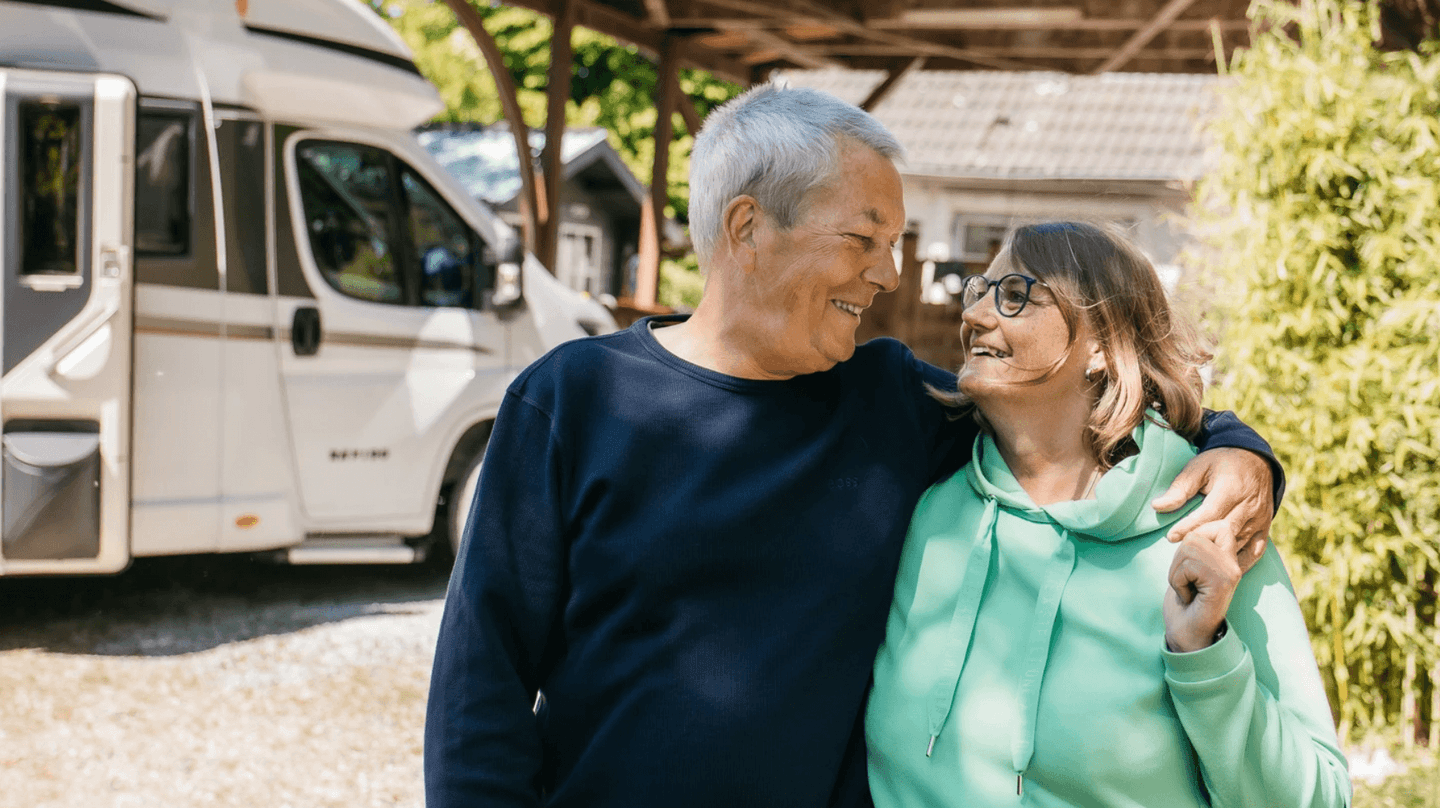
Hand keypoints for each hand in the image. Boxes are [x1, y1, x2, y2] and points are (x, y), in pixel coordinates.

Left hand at [1152, 448, 1272, 571]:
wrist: (1256, 460)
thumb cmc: (1221, 463)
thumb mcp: (1198, 467)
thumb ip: (1180, 488)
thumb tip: (1157, 506)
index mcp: (1232, 489)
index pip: (1209, 513)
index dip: (1190, 527)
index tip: (1171, 537)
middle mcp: (1249, 506)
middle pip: (1224, 531)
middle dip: (1202, 544)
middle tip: (1182, 553)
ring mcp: (1260, 519)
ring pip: (1239, 543)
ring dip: (1220, 556)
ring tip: (1198, 565)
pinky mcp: (1265, 528)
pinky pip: (1255, 551)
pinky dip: (1241, 562)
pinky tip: (1224, 569)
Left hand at [1163, 532, 1241, 651]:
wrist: (1187, 635)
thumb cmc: (1185, 601)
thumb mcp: (1188, 565)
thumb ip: (1195, 545)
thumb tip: (1191, 525)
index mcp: (1229, 556)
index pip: (1217, 524)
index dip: (1194, 536)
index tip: (1188, 566)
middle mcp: (1234, 562)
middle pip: (1196, 533)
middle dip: (1179, 557)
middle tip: (1186, 580)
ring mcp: (1231, 571)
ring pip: (1189, 547)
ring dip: (1177, 571)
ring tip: (1188, 589)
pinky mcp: (1223, 582)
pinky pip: (1188, 565)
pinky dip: (1178, 581)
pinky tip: (1189, 597)